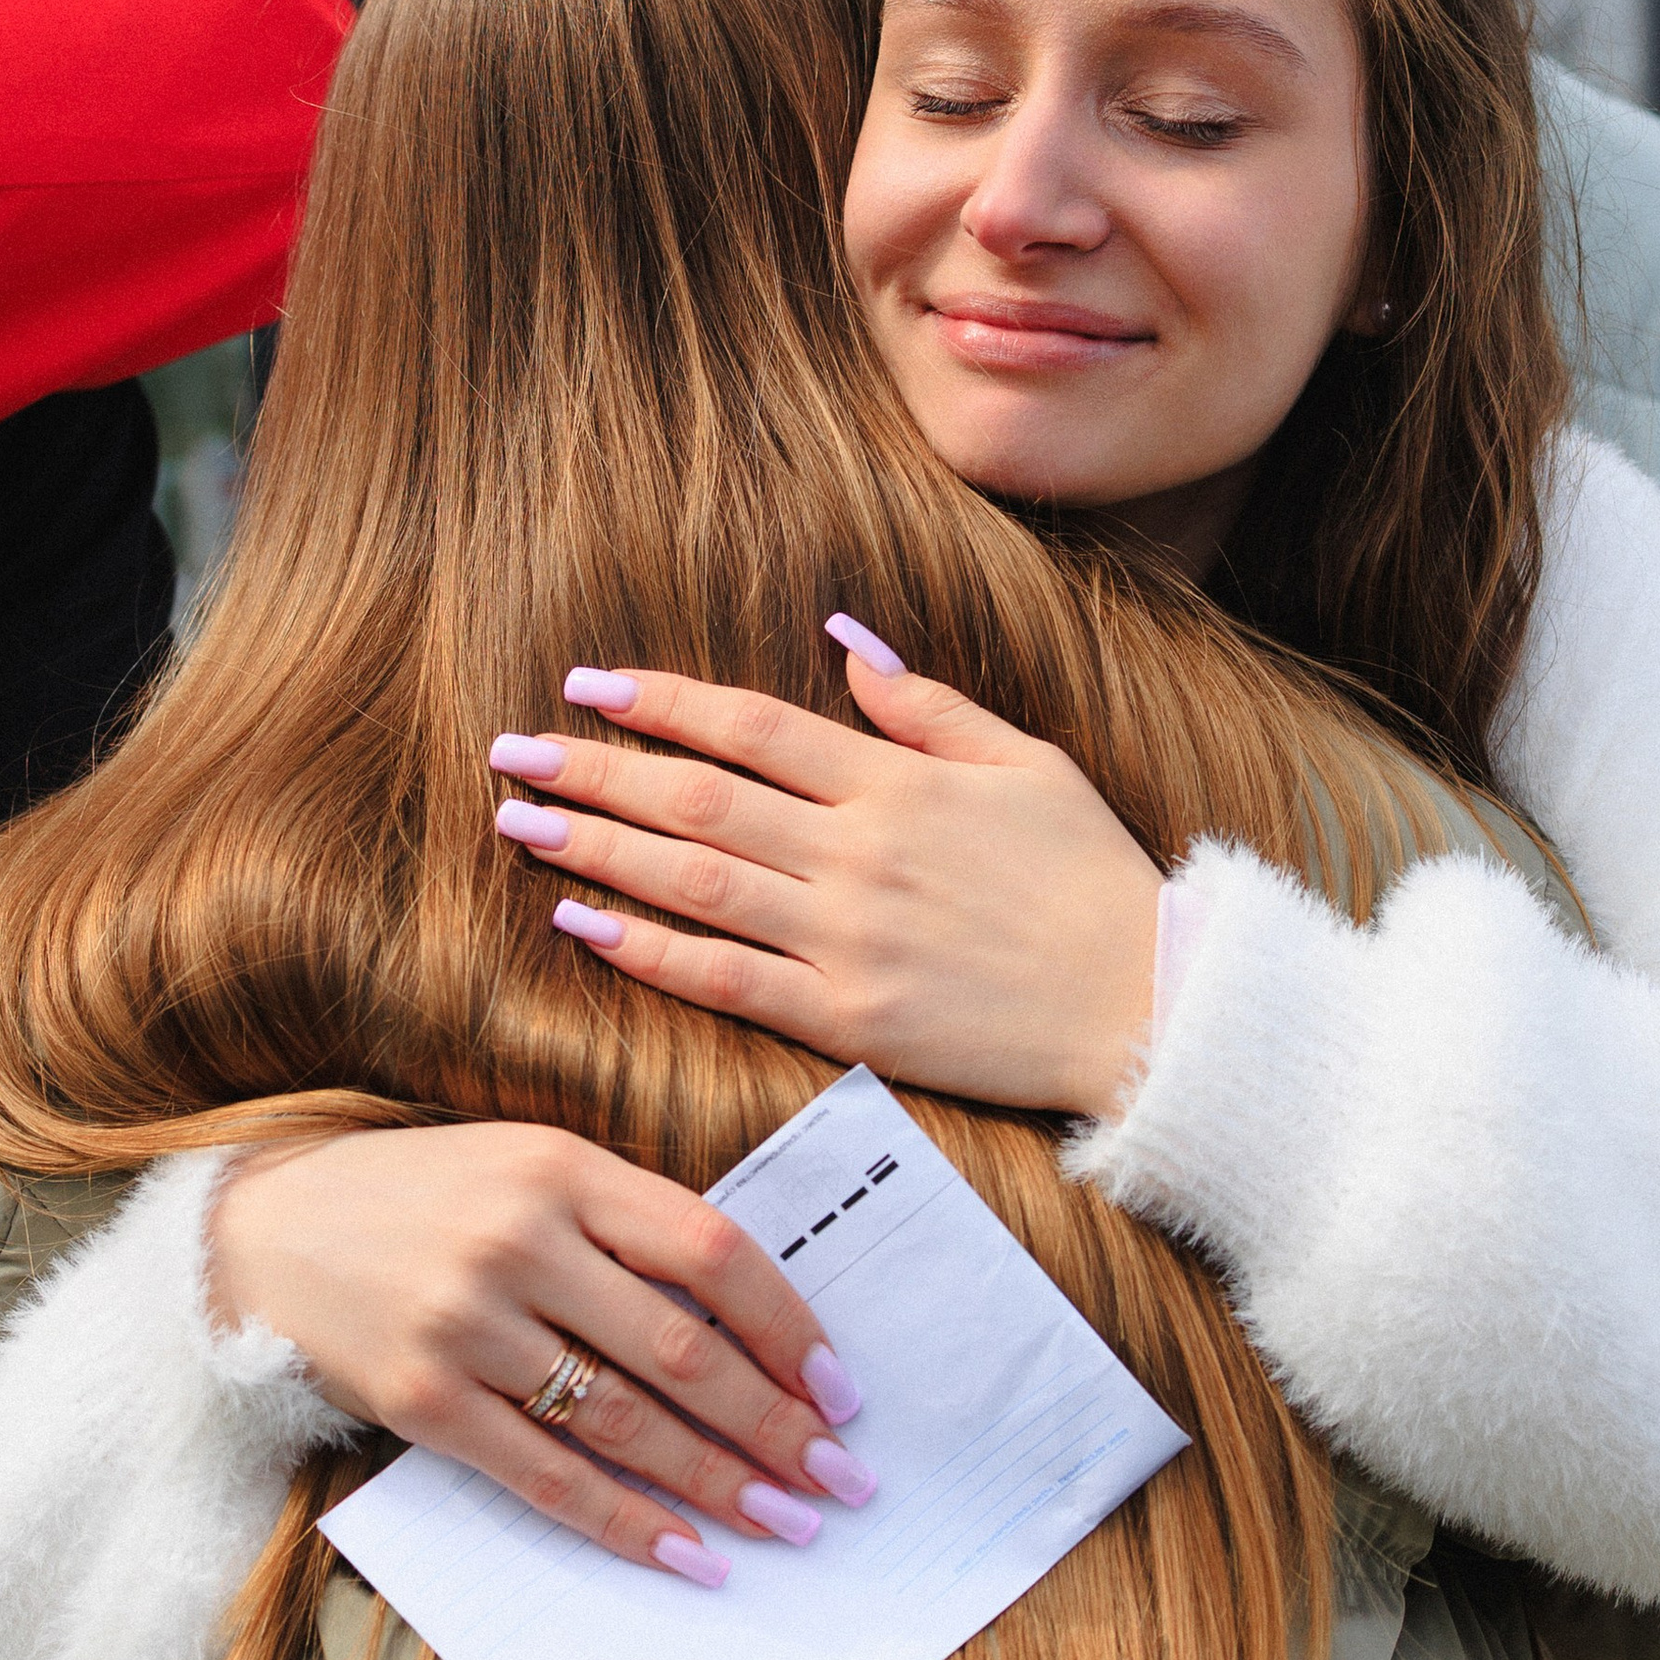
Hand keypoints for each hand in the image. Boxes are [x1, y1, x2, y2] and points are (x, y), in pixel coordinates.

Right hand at [206, 1124, 874, 1586]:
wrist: (261, 1232)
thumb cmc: (424, 1197)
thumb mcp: (527, 1167)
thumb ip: (626, 1222)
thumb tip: (753, 1322)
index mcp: (561, 1167)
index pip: (710, 1249)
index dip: (789, 1327)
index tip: (841, 1389)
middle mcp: (518, 1241)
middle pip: (681, 1349)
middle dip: (775, 1425)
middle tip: (838, 1480)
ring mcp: (465, 1324)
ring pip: (623, 1421)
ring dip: (717, 1482)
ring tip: (784, 1523)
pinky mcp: (421, 1400)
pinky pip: (544, 1476)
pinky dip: (623, 1521)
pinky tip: (683, 1553)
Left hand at [486, 624, 1160, 1117]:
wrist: (1147, 1004)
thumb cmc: (1092, 880)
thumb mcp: (1027, 763)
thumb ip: (927, 705)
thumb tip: (843, 640)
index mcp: (898, 783)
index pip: (752, 725)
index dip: (662, 701)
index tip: (589, 686)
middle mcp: (859, 853)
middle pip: (698, 797)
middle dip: (595, 771)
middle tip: (512, 753)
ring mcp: (848, 939)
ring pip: (694, 881)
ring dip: (597, 849)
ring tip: (522, 825)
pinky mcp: (849, 1019)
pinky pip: (726, 979)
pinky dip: (648, 950)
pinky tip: (583, 923)